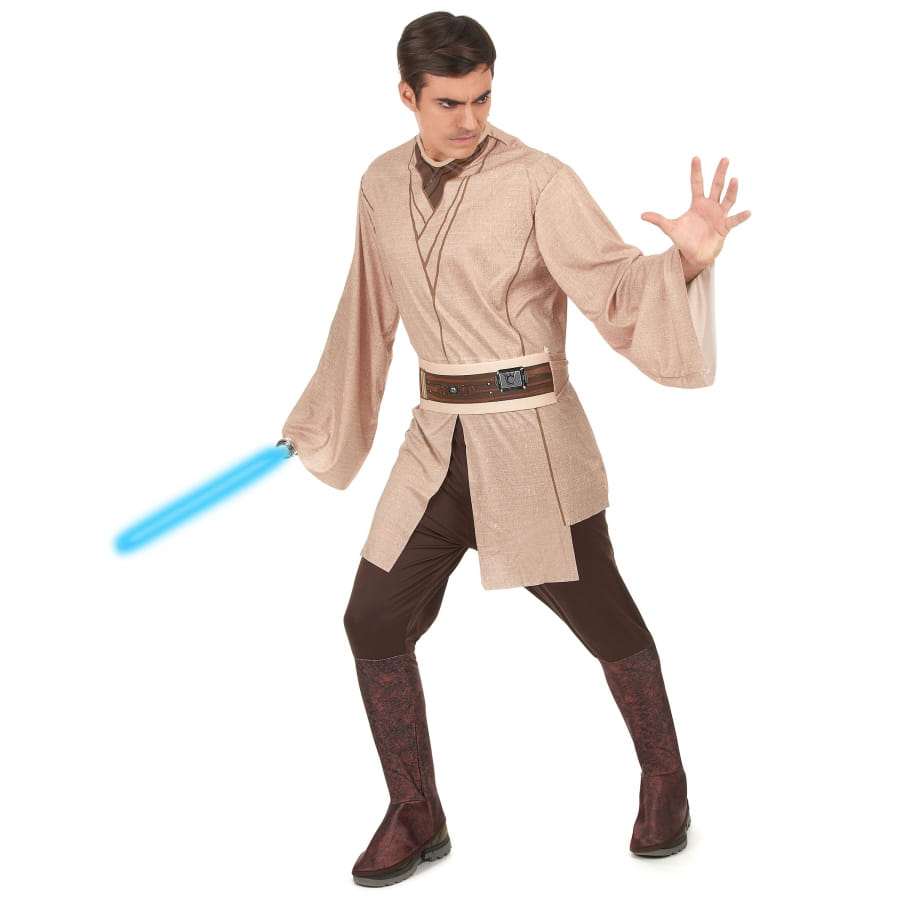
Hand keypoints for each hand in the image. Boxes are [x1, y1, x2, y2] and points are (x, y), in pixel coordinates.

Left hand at [642, 157, 749, 280]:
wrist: (694, 255)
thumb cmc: (684, 239)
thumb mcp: (670, 229)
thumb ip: (658, 220)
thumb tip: (642, 215)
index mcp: (697, 203)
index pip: (697, 184)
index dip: (696, 172)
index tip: (695, 157)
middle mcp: (710, 206)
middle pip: (716, 186)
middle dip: (720, 173)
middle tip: (724, 159)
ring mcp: (719, 215)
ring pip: (727, 200)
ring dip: (731, 190)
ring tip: (734, 179)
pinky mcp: (724, 228)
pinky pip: (733, 221)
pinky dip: (740, 217)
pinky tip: (748, 212)